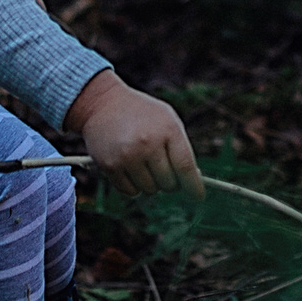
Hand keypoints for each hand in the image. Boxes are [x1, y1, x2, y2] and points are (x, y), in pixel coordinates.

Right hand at [63, 69, 203, 199]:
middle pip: (169, 183)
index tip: (198, 196)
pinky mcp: (110, 166)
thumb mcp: (167, 119)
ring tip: (144, 163)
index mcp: (167, 129)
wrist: (103, 104)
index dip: (194, 186)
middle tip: (164, 170)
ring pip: (150, 190)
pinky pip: (130, 192)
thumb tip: (192, 179)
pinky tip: (130, 168)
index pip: (185, 167)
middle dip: (170, 182)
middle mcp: (148, 143)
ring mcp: (128, 156)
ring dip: (150, 183)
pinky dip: (133, 186)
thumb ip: (181, 147)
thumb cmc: (142, 114)